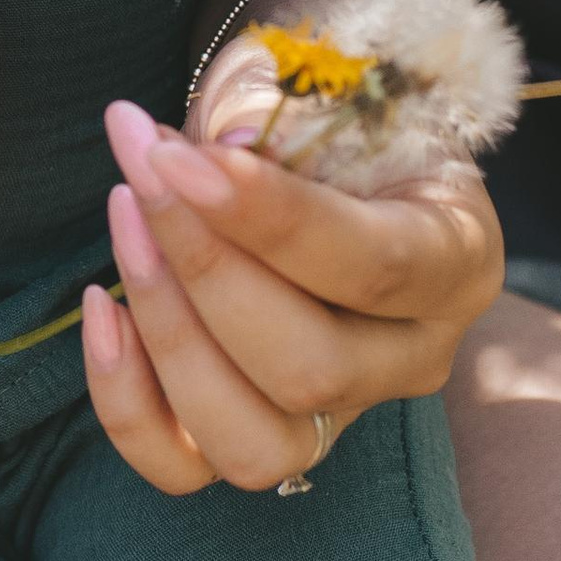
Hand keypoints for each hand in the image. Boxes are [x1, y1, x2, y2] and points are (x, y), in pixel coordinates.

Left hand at [80, 95, 503, 496]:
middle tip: (144, 168)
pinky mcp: (260, 440)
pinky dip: (124, 400)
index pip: (374, 266)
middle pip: (310, 369)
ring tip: (126, 217)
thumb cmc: (330, 119)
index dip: (268, 218)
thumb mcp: (328, 93)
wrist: (325, 157)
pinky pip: (182, 467)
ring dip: (166, 331)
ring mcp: (340, 417)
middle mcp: (413, 358)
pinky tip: (103, 303)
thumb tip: (219, 145)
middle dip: (203, 266)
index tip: (176, 156)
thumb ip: (282, 114)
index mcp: (457, 261)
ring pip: (252, 442)